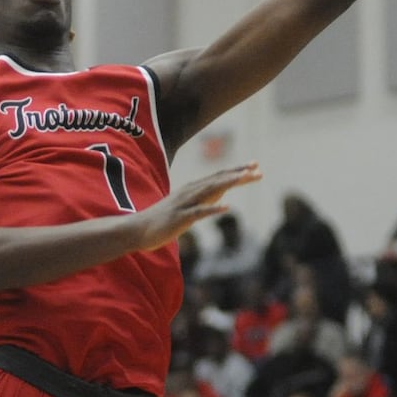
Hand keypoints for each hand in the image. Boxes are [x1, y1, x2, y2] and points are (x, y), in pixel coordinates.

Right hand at [135, 164, 261, 250]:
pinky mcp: (179, 218)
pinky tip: (227, 207)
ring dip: (228, 183)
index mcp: (192, 189)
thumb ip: (205, 199)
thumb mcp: (188, 207)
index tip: (255, 165)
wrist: (137, 230)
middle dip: (238, 174)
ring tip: (245, 178)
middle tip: (259, 170)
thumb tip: (222, 194)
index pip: (219, 177)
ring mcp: (184, 204)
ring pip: (210, 190)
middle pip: (218, 180)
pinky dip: (213, 209)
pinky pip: (199, 212)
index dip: (237, 170)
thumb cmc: (163, 220)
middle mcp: (190, 192)